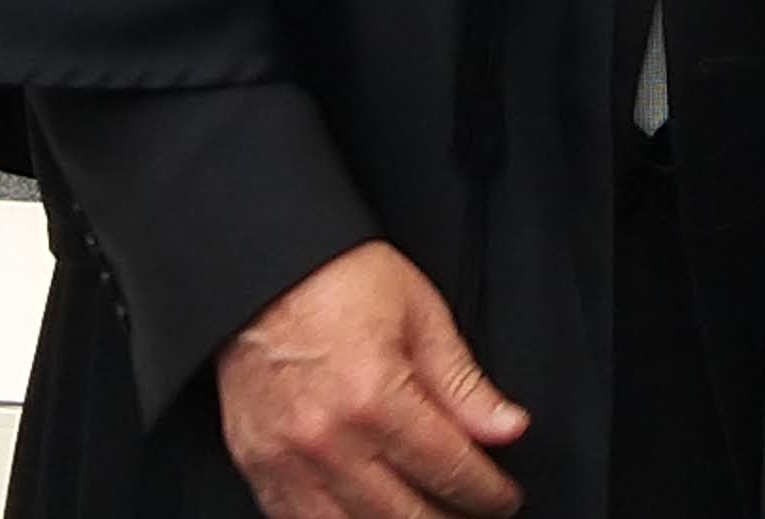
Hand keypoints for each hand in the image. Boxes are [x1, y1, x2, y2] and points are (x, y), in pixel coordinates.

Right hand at [213, 241, 526, 518]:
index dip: (487, 491)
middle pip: (405, 516)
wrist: (262, 271)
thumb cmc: (338, 281)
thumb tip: (506, 427)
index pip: (449, 469)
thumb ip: (463, 384)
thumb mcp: (420, 315)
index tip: (502, 496)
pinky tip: (367, 515)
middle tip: (471, 512)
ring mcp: (287, 459)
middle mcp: (328, 438)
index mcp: (375, 396)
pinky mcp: (258, 466)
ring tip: (426, 515)